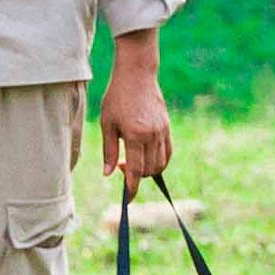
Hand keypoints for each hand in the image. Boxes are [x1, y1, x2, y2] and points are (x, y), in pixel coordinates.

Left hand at [97, 62, 174, 184]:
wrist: (137, 74)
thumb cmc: (117, 97)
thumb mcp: (107, 123)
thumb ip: (108, 150)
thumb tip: (108, 174)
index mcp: (135, 136)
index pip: (135, 171)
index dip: (131, 189)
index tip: (127, 200)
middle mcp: (151, 136)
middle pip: (149, 170)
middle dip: (136, 176)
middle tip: (120, 165)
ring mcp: (162, 131)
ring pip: (160, 163)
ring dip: (147, 170)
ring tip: (132, 159)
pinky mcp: (167, 127)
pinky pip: (167, 152)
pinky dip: (159, 161)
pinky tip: (147, 156)